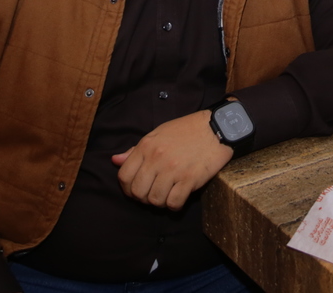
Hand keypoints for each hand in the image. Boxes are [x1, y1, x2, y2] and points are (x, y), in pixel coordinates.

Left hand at [112, 110, 232, 209]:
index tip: (136, 189)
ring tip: (167, 194)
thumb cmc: (187, 130)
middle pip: (137, 192)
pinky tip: (179, 197)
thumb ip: (136, 150)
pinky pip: (173, 203)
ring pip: (154, 200)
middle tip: (153, 194)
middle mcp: (157, 159)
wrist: (217, 127)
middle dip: (143, 198)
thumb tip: (115, 160)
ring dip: (160, 202)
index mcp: (147, 146)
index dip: (127, 188)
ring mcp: (173, 170)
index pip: (124, 176)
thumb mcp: (158, 133)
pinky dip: (174, 205)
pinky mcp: (189, 179)